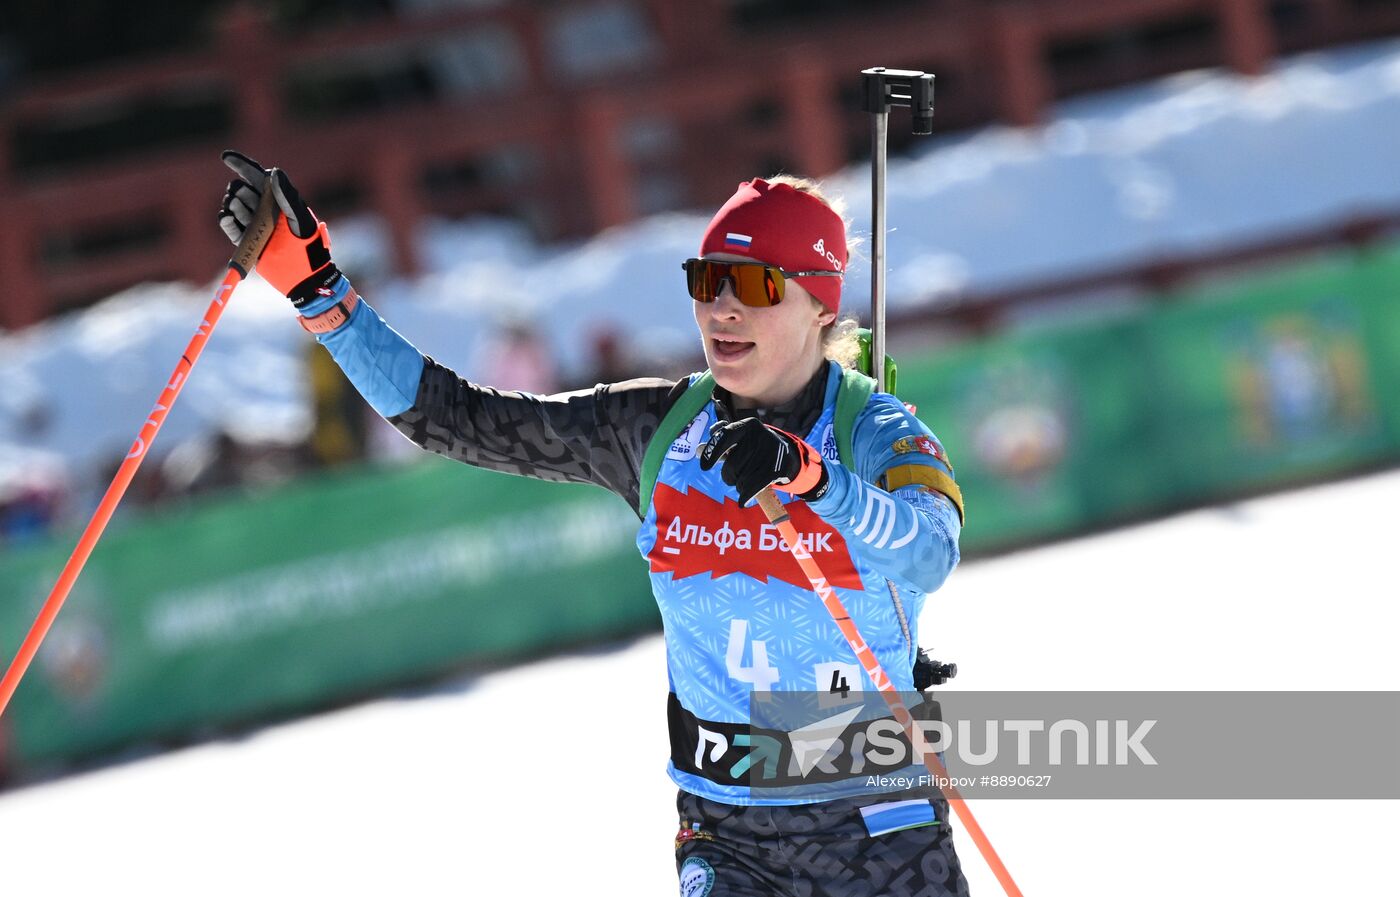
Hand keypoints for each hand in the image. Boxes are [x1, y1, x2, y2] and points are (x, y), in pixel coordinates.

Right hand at [218, 150, 340, 307]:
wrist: (303, 277)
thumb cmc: (308, 247)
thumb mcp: (300, 221)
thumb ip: (287, 197)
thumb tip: (272, 173)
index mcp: (279, 199)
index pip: (257, 176)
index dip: (241, 165)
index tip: (225, 157)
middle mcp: (264, 209)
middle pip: (241, 189)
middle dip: (240, 192)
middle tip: (251, 205)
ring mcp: (254, 224)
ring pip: (233, 205)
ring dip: (234, 206)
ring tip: (246, 217)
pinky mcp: (245, 240)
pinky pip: (228, 225)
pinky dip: (226, 219)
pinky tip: (227, 217)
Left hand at [699, 418, 827, 505]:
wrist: (786, 455)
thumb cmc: (754, 448)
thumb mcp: (741, 438)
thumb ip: (720, 441)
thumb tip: (699, 449)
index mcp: (747, 426)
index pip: (724, 437)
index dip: (712, 453)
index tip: (704, 467)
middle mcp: (759, 436)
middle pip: (732, 465)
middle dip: (729, 475)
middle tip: (733, 476)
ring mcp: (770, 453)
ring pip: (741, 479)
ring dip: (738, 485)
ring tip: (744, 480)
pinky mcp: (776, 470)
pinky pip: (753, 488)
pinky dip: (745, 496)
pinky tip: (743, 500)